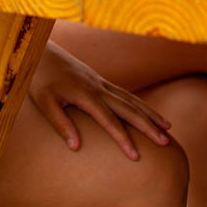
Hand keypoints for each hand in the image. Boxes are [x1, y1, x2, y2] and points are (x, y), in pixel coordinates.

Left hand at [29, 43, 171, 160]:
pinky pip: (125, 93)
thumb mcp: (43, 102)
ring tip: (168, 127)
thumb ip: (60, 123)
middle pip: (129, 108)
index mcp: (85, 94)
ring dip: (150, 113)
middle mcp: (98, 87)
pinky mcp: (99, 80)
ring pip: (131, 99)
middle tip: (166, 143)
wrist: (39, 50)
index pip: (109, 120)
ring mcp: (101, 82)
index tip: (137, 156)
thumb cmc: (38, 78)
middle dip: (149, 126)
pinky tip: (147, 112)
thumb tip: (76, 147)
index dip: (124, 139)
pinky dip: (139, 104)